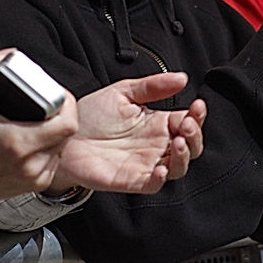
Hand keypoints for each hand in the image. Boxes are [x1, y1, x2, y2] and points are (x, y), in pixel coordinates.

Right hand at [0, 49, 77, 199]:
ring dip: (55, 133)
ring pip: (61, 147)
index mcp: (18, 142)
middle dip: (61, 116)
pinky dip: (48, 149)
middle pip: (67, 133)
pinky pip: (53, 161)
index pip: (67, 123)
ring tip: (40, 122)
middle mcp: (29, 164)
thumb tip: (7, 55)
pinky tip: (35, 140)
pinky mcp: (35, 184)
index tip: (57, 96)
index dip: (67, 105)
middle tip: (48, 106)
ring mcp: (34, 176)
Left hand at [51, 73, 204, 193]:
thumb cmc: (91, 115)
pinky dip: (161, 179)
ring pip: (178, 167)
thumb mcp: (123, 91)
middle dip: (195, 136)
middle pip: (190, 146)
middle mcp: (155, 144)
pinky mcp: (132, 180)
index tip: (197, 106)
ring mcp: (145, 163)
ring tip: (178, 142)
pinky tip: (161, 168)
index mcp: (157, 123)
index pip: (188, 121)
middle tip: (188, 124)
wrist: (64, 135)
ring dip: (184, 156)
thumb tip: (182, 78)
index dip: (197, 116)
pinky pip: (153, 185)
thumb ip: (153, 86)